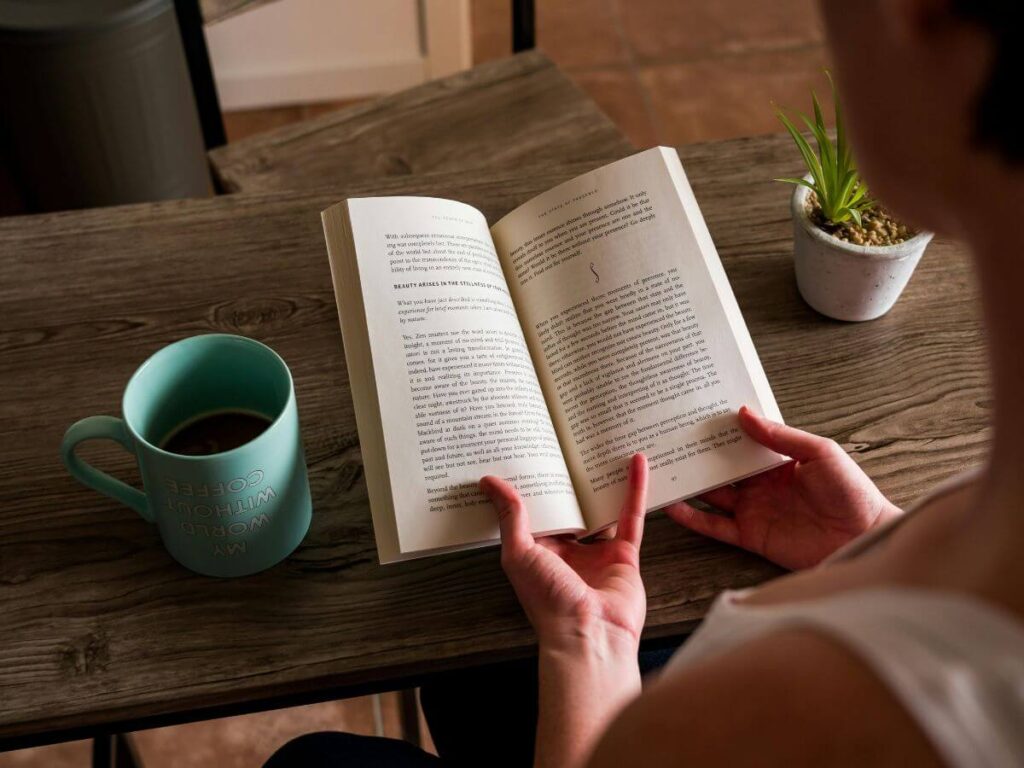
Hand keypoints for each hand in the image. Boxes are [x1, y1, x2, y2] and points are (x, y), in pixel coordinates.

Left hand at [480, 453, 648, 650]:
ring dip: (602, 481)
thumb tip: (488, 483)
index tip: (527, 453)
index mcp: (538, 552)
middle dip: (568, 479)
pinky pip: (630, 516)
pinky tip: (637, 463)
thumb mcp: (519, 553)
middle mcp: (568, 552)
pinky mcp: (625, 556)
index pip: (535, 511)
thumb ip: (510, 516)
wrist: (590, 635)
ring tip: (602, 446)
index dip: (533, 485)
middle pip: (570, 507)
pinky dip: (635, 489)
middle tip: (566, 440)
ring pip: (601, 509)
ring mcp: (597, 554)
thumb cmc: (549, 602)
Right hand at [665, 407, 899, 569]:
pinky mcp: (750, 536)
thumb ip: (781, 436)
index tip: (692, 415)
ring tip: (660, 471)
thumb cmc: (852, 493)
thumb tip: (744, 414)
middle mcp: (761, 484)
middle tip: (666, 440)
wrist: (864, 539)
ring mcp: (753, 510)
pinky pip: (714, 526)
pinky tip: (673, 507)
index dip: (718, 430)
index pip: (740, 441)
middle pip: (720, 467)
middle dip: (695, 455)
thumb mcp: (820, 453)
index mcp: (777, 460)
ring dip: (688, 484)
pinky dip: (692, 518)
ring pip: (711, 494)